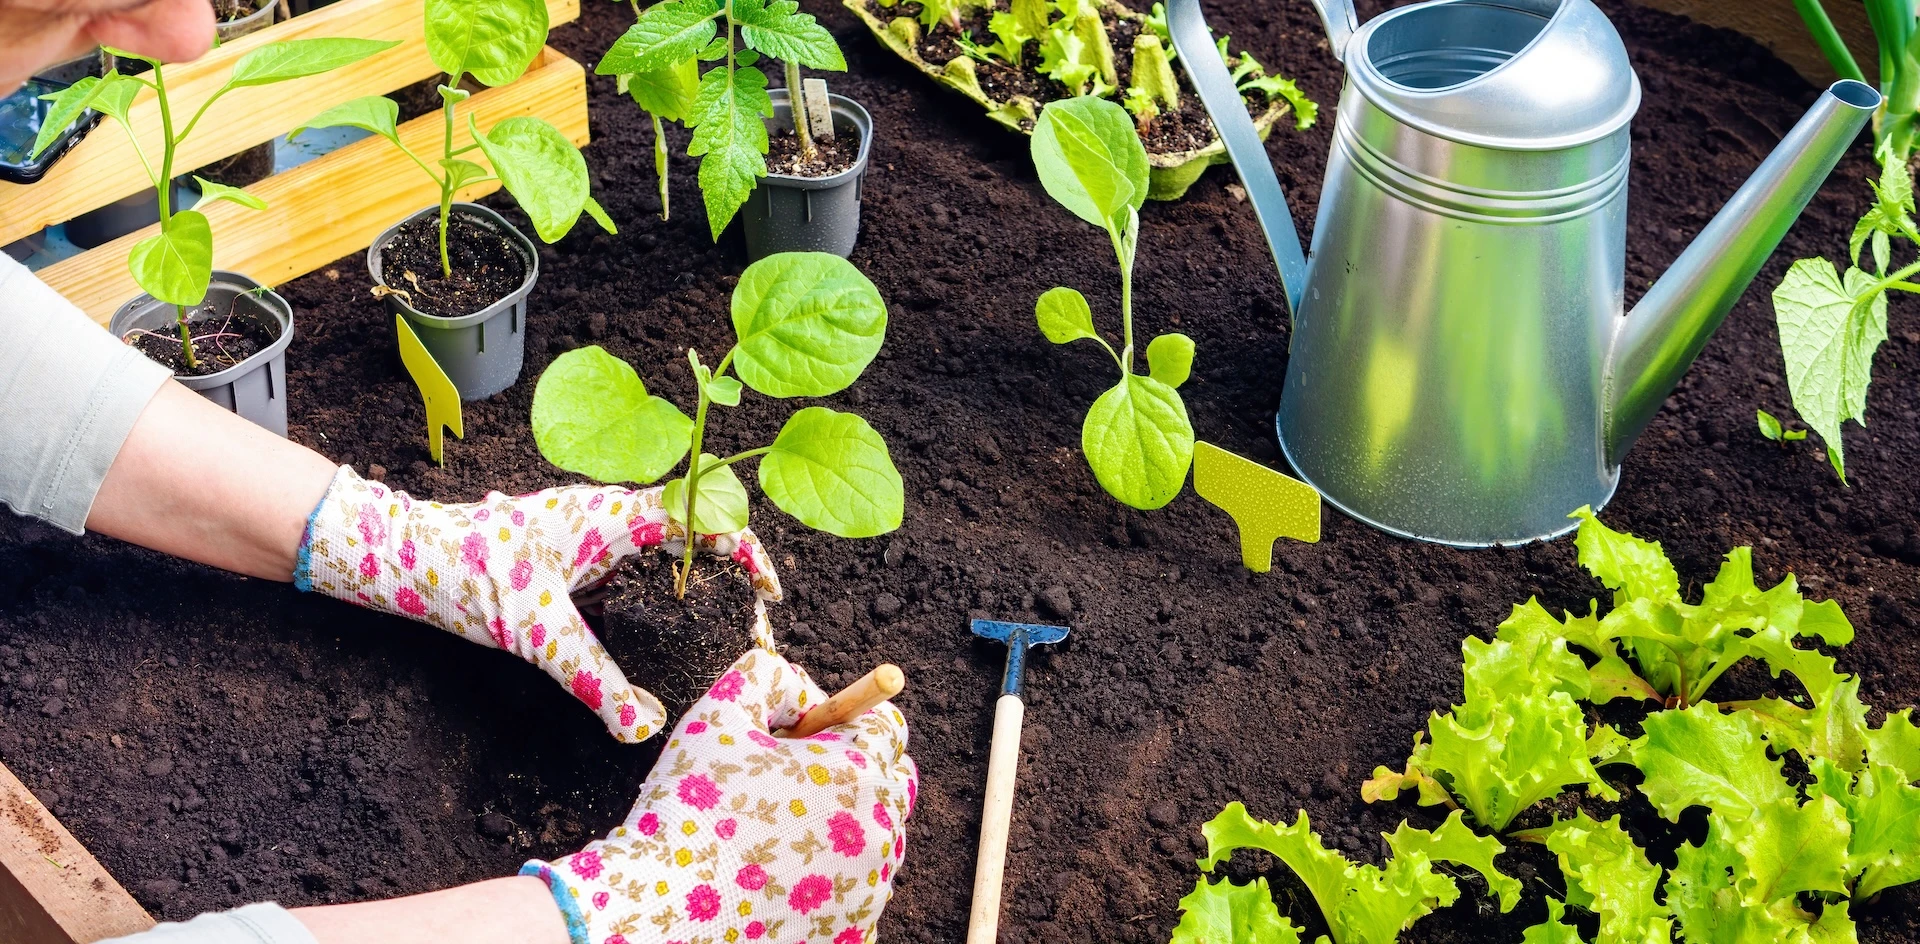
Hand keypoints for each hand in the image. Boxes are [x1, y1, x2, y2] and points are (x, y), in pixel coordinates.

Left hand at [294, 467, 781, 741]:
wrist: (395, 554)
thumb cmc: (463, 573)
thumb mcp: (536, 634)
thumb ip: (595, 680)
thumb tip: (645, 726)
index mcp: (611, 514)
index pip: (704, 514)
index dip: (745, 551)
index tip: (766, 595)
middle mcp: (606, 514)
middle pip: (692, 533)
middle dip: (727, 578)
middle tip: (748, 631)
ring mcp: (587, 532)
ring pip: (660, 552)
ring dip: (692, 588)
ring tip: (716, 636)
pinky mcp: (569, 554)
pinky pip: (629, 570)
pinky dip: (655, 599)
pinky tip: (658, 638)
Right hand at [522, 650, 914, 943]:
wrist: (660, 908)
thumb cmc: (687, 805)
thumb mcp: (719, 713)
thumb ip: (768, 676)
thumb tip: (800, 686)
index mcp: (858, 772)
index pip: (887, 726)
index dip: (843, 719)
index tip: (802, 734)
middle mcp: (881, 831)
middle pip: (894, 782)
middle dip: (856, 770)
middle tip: (796, 780)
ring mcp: (872, 889)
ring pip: (880, 839)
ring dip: (846, 825)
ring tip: (782, 832)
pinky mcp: (854, 932)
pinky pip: (861, 892)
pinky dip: (834, 880)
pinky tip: (784, 877)